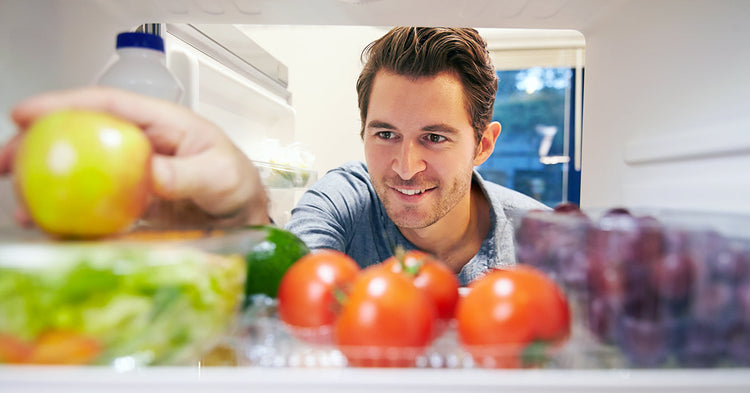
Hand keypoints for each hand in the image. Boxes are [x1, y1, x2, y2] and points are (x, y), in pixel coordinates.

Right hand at [0, 86, 269, 228]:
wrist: (242, 217)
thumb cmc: (236, 183)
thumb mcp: (220, 174)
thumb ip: (187, 174)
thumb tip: (149, 174)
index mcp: (159, 124)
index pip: (107, 104)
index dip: (64, 104)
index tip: (27, 114)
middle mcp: (137, 144)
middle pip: (79, 135)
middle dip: (36, 145)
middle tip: (6, 165)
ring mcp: (128, 174)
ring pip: (77, 171)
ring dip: (44, 187)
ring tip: (24, 209)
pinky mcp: (125, 203)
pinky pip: (90, 206)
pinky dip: (68, 217)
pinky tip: (52, 230)